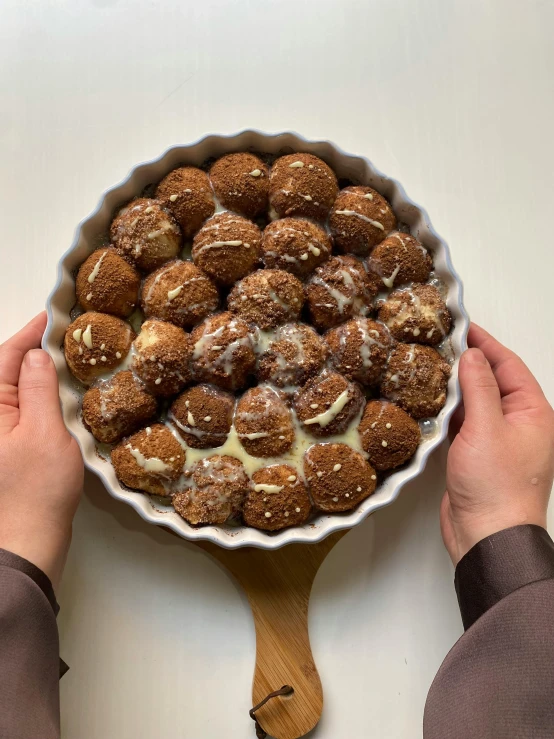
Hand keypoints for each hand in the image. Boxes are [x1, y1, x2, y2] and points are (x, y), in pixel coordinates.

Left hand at [0, 313, 82, 589]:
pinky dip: (36, 396)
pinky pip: (18, 410)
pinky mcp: (5, 449)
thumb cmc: (35, 493)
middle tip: (61, 333)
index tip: (50, 315)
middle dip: (30, 349)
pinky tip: (55, 392)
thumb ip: (38, 388)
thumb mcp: (44, 432)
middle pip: (4, 371)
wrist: (26, 544)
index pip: (4, 357)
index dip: (28, 333)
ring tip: (62, 356)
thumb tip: (37, 354)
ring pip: (12, 390)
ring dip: (34, 372)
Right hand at [441, 323, 553, 563]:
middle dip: (469, 363)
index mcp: (534, 413)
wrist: (488, 536)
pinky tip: (432, 403)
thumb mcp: (486, 428)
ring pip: (477, 403)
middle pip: (493, 382)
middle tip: (441, 344)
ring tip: (431, 368)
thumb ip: (478, 387)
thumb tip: (471, 356)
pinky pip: (465, 424)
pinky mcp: (478, 456)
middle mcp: (520, 424)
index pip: (509, 366)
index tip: (463, 326)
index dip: (486, 344)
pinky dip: (450, 412)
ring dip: (457, 387)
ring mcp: (498, 441)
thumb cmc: (497, 488)